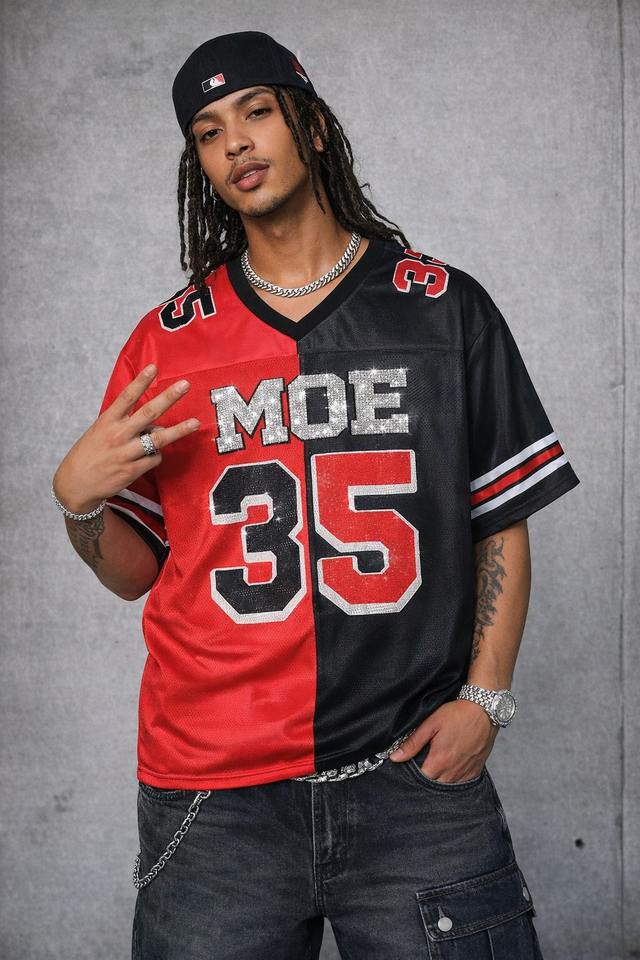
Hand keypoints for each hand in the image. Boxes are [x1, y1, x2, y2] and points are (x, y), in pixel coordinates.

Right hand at [52, 364, 199, 513]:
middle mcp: (118, 435)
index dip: (140, 381)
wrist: (75, 484)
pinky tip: (149, 455)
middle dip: (168, 398)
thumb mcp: (100, 431)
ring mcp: (126, 453)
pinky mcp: (132, 470)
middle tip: (184, 385)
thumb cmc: (90, 454)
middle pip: (148, 413)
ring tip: (195, 423)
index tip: (153, 367)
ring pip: (158, 439)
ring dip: (179, 430)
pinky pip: (155, 458)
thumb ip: (126, 425)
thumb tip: (156, 426)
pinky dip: (157, 455)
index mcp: (107, 421)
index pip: (126, 397)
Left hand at [388, 700, 498, 782]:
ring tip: (436, 767)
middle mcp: (453, 771)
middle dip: (427, 779)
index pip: (421, 779)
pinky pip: (462, 783)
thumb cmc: (457, 714)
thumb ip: (413, 743)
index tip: (410, 767)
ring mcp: (466, 772)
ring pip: (448, 786)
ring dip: (440, 781)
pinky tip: (450, 770)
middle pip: (434, 785)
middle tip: (423, 766)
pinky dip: (455, 780)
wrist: (484, 710)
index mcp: (439, 761)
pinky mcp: (476, 770)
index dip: (413, 775)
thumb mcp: (431, 724)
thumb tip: (395, 757)